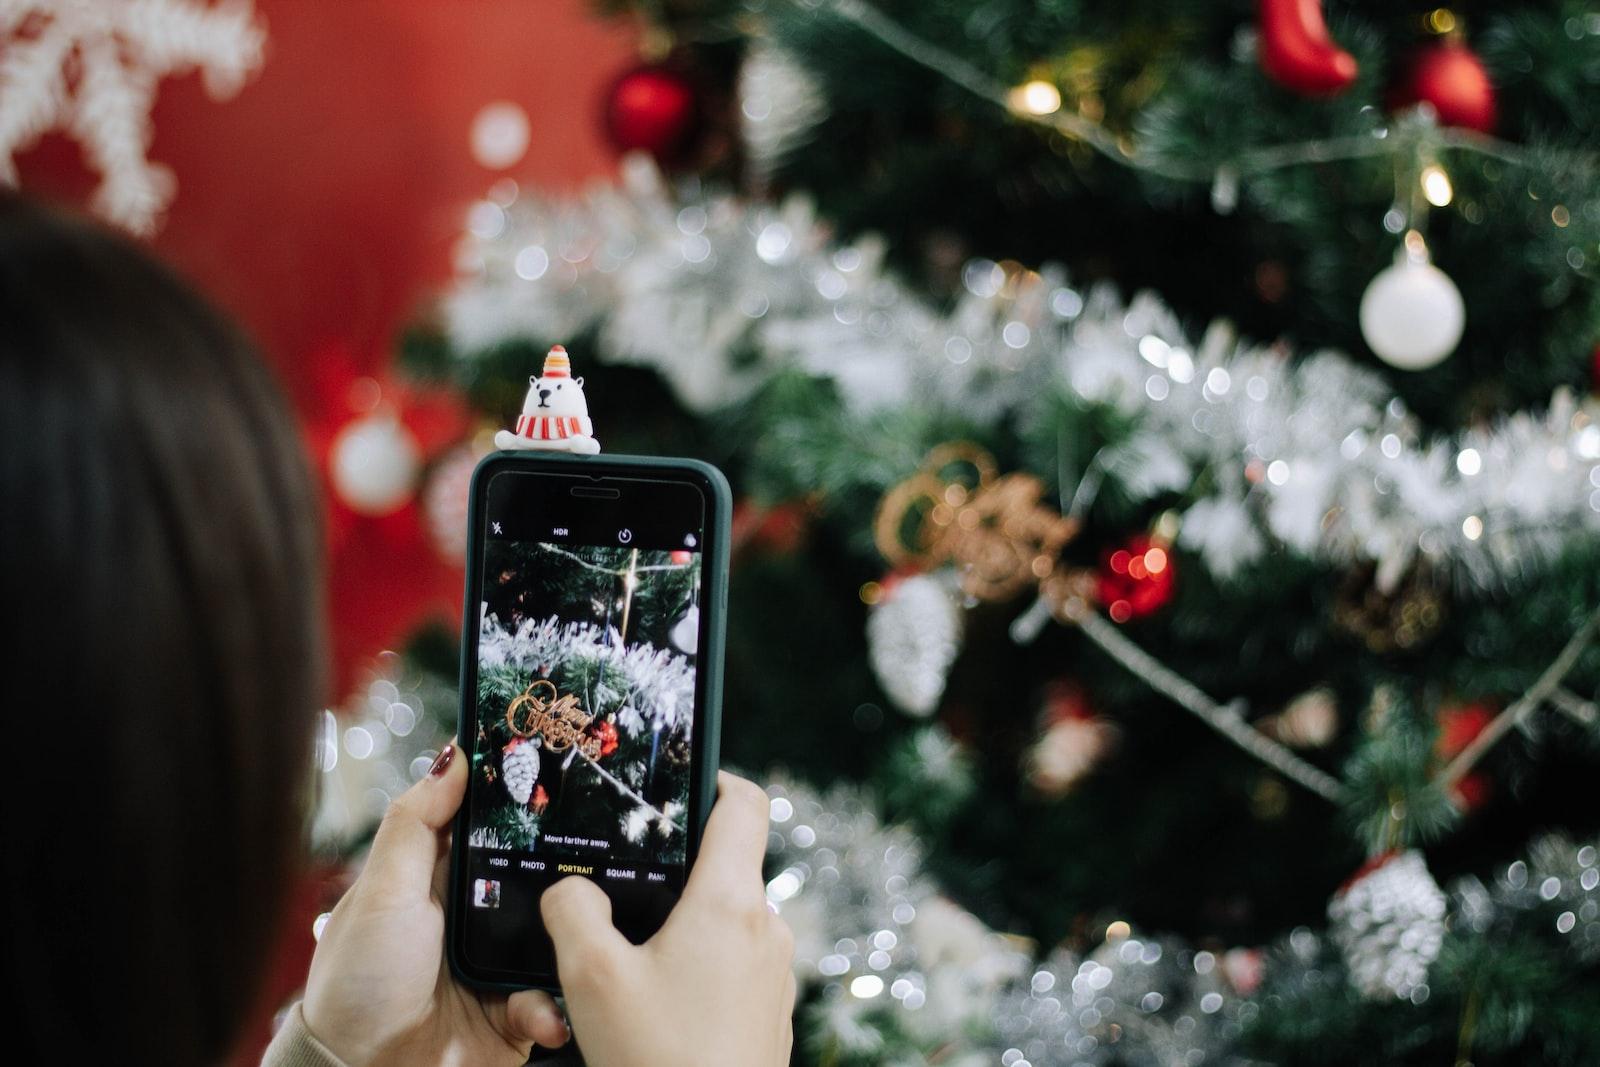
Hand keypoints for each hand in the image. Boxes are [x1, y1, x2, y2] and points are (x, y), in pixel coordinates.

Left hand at [301, 743, 568, 1065]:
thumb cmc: (357, 986)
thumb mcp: (382, 892)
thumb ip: (416, 824)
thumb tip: (453, 756)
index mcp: (439, 878)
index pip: (489, 824)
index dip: (520, 798)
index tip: (558, 766)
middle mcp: (474, 914)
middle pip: (536, 874)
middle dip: (565, 871)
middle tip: (592, 859)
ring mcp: (498, 963)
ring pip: (558, 933)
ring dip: (567, 942)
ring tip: (570, 944)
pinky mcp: (516, 1013)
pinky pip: (555, 997)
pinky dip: (553, 1006)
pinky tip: (541, 1011)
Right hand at [542, 771, 795, 1066]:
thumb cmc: (659, 1059)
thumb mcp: (592, 977)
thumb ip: (573, 912)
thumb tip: (572, 891)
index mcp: (730, 901)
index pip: (746, 803)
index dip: (715, 778)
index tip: (680, 782)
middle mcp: (766, 928)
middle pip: (725, 867)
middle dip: (673, 873)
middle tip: (621, 887)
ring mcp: (774, 974)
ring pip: (724, 922)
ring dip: (680, 928)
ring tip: (626, 959)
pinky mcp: (769, 1014)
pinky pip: (732, 967)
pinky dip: (695, 969)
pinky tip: (653, 1004)